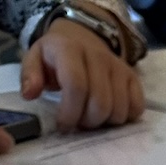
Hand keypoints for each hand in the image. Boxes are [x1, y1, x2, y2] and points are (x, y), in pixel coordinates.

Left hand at [20, 18, 143, 132]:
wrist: (82, 37)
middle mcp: (98, 56)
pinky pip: (136, 108)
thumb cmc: (56, 56)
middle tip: (78, 122)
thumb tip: (29, 94)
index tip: (63, 125)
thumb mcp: (36, 59)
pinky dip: (125, 118)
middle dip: (88, 122)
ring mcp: (119, 67)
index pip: (76, 86)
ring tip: (92, 118)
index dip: (70, 112)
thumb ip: (29, 75)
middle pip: (100, 103)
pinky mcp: (133, 78)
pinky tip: (110, 114)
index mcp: (70, 50)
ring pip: (119, 110)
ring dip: (105, 123)